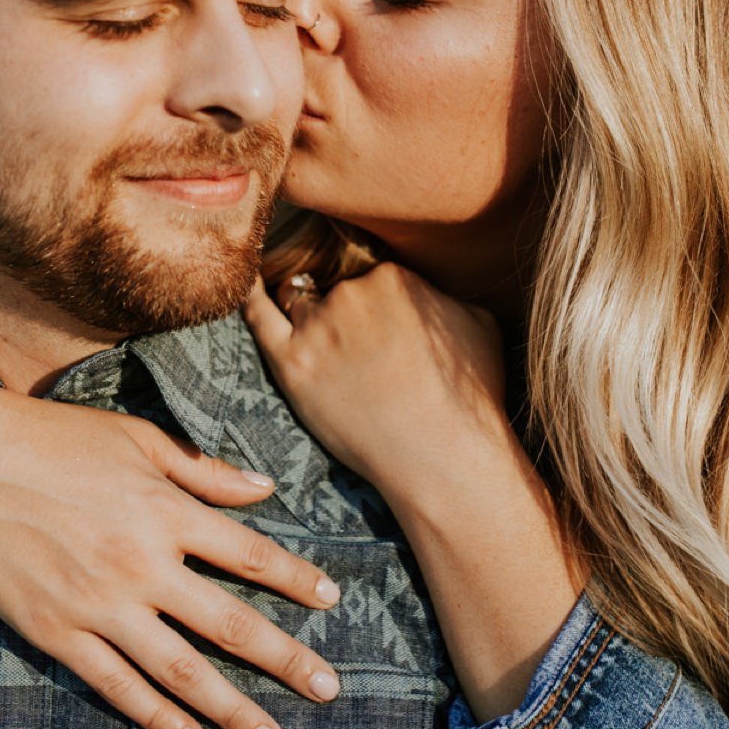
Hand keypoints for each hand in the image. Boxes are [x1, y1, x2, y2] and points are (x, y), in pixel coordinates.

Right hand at [0, 379, 342, 728]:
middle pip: (230, 624)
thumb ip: (203, 469)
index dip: (297, 580)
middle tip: (328, 688)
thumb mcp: (135, 438)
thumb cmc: (49, 437)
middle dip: (285, 661)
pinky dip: (157, 717)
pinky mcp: (56, 632)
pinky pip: (116, 686)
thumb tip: (266, 487)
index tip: (331, 601)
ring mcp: (98, 604)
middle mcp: (141, 563)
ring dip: (232, 708)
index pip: (250, 555)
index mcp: (166, 510)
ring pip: (181, 670)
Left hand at [241, 263, 512, 499]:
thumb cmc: (470, 396)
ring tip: (330, 354)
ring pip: (300, 303)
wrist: (443, 453)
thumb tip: (433, 291)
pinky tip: (248, 285)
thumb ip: (446, 294)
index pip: (371, 275)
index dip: (378, 306)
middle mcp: (351, 291)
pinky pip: (258, 316)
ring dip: (310, 319)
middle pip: (335, 288)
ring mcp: (318, 326)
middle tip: (364, 355)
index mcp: (395, 275)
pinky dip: (251, 297)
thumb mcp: (480, 322)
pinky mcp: (292, 363)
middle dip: (347, 314)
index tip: (387, 332)